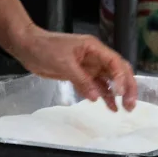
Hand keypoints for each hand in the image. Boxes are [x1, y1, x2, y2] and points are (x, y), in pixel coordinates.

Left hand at [11, 27, 136, 109]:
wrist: (26, 47)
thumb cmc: (45, 48)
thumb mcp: (64, 63)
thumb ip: (81, 79)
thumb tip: (96, 96)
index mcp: (94, 48)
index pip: (115, 63)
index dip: (122, 78)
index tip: (121, 93)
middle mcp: (95, 58)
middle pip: (117, 72)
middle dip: (127, 87)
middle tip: (131, 105)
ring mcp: (88, 67)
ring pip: (108, 81)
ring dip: (116, 95)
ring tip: (124, 110)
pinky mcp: (79, 76)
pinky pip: (95, 87)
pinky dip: (102, 96)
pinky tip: (109, 106)